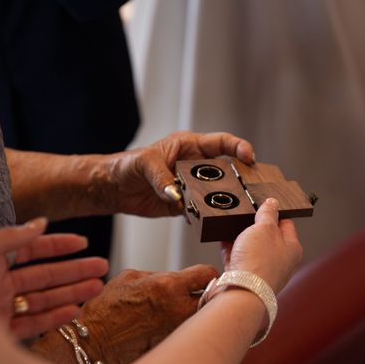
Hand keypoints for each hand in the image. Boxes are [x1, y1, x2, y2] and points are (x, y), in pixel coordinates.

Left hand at [0, 218, 108, 338]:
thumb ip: (11, 238)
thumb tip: (41, 222)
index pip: (31, 250)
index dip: (57, 245)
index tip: (83, 243)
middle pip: (44, 275)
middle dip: (74, 271)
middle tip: (101, 267)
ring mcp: (1, 309)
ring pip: (44, 300)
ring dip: (72, 293)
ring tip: (97, 288)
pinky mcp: (1, 332)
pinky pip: (34, 324)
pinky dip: (55, 318)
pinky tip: (75, 311)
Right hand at [36, 264, 217, 363]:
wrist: (92, 345)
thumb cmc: (105, 311)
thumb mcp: (130, 277)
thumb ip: (159, 275)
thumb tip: (176, 278)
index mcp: (168, 287)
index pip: (209, 274)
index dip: (208, 275)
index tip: (204, 279)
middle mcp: (179, 311)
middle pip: (215, 300)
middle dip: (210, 297)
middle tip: (200, 298)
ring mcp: (179, 333)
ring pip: (205, 321)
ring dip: (199, 317)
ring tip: (181, 317)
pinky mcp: (175, 350)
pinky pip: (190, 338)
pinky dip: (186, 334)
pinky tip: (170, 333)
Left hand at [100, 131, 253, 216]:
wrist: (113, 188)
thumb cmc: (127, 165)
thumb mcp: (144, 164)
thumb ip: (162, 178)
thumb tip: (176, 194)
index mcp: (189, 146)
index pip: (221, 143)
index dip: (238, 147)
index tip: (249, 156)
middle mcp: (195, 165)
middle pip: (226, 169)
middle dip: (240, 176)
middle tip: (251, 185)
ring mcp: (192, 186)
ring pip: (216, 192)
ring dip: (224, 200)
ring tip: (234, 207)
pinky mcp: (185, 204)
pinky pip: (201, 210)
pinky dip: (205, 216)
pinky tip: (207, 221)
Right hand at [221, 198, 302, 293]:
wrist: (242, 292)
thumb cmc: (259, 263)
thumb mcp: (265, 228)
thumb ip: (268, 213)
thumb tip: (272, 203)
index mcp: (292, 249)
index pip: (286, 224)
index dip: (275, 212)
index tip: (264, 205)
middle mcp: (280, 262)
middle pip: (268, 237)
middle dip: (255, 226)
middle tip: (246, 215)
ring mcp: (262, 271)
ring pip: (251, 249)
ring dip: (241, 238)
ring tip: (232, 226)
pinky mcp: (245, 278)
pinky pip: (238, 259)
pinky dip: (231, 250)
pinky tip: (223, 240)